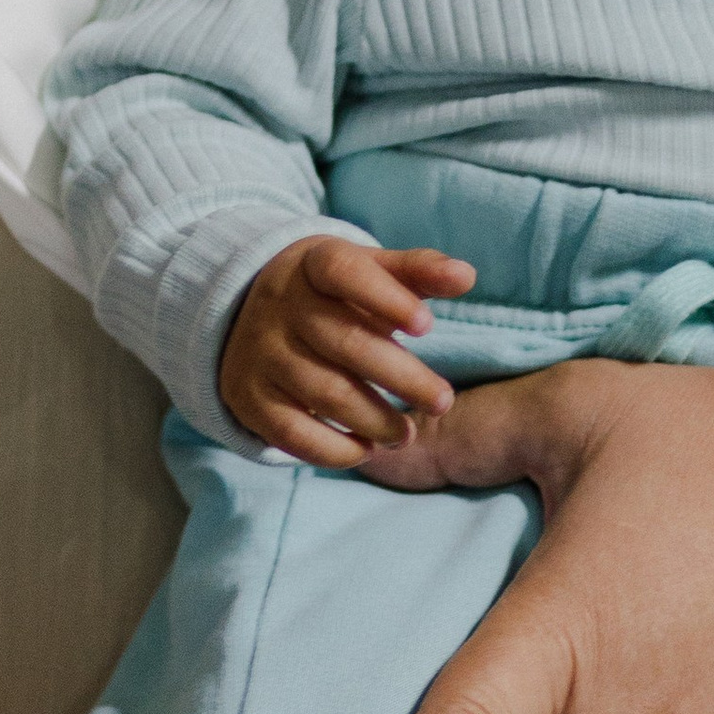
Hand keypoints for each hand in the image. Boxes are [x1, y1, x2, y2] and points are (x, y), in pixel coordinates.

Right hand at [217, 235, 475, 465]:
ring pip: (324, 393)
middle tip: (443, 401)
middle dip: (402, 377)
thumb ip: (417, 272)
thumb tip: (465, 275)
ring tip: (408, 433)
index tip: (428, 326)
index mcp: (312, 264)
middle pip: (346, 343)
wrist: (248, 315)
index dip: (387, 298)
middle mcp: (280, 305)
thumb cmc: (332, 293)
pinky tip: (366, 450)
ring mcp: (260, 353)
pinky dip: (334, 449)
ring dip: (375, 420)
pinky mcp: (249, 397)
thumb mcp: (368, 270)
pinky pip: (292, 433)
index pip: (345, 272)